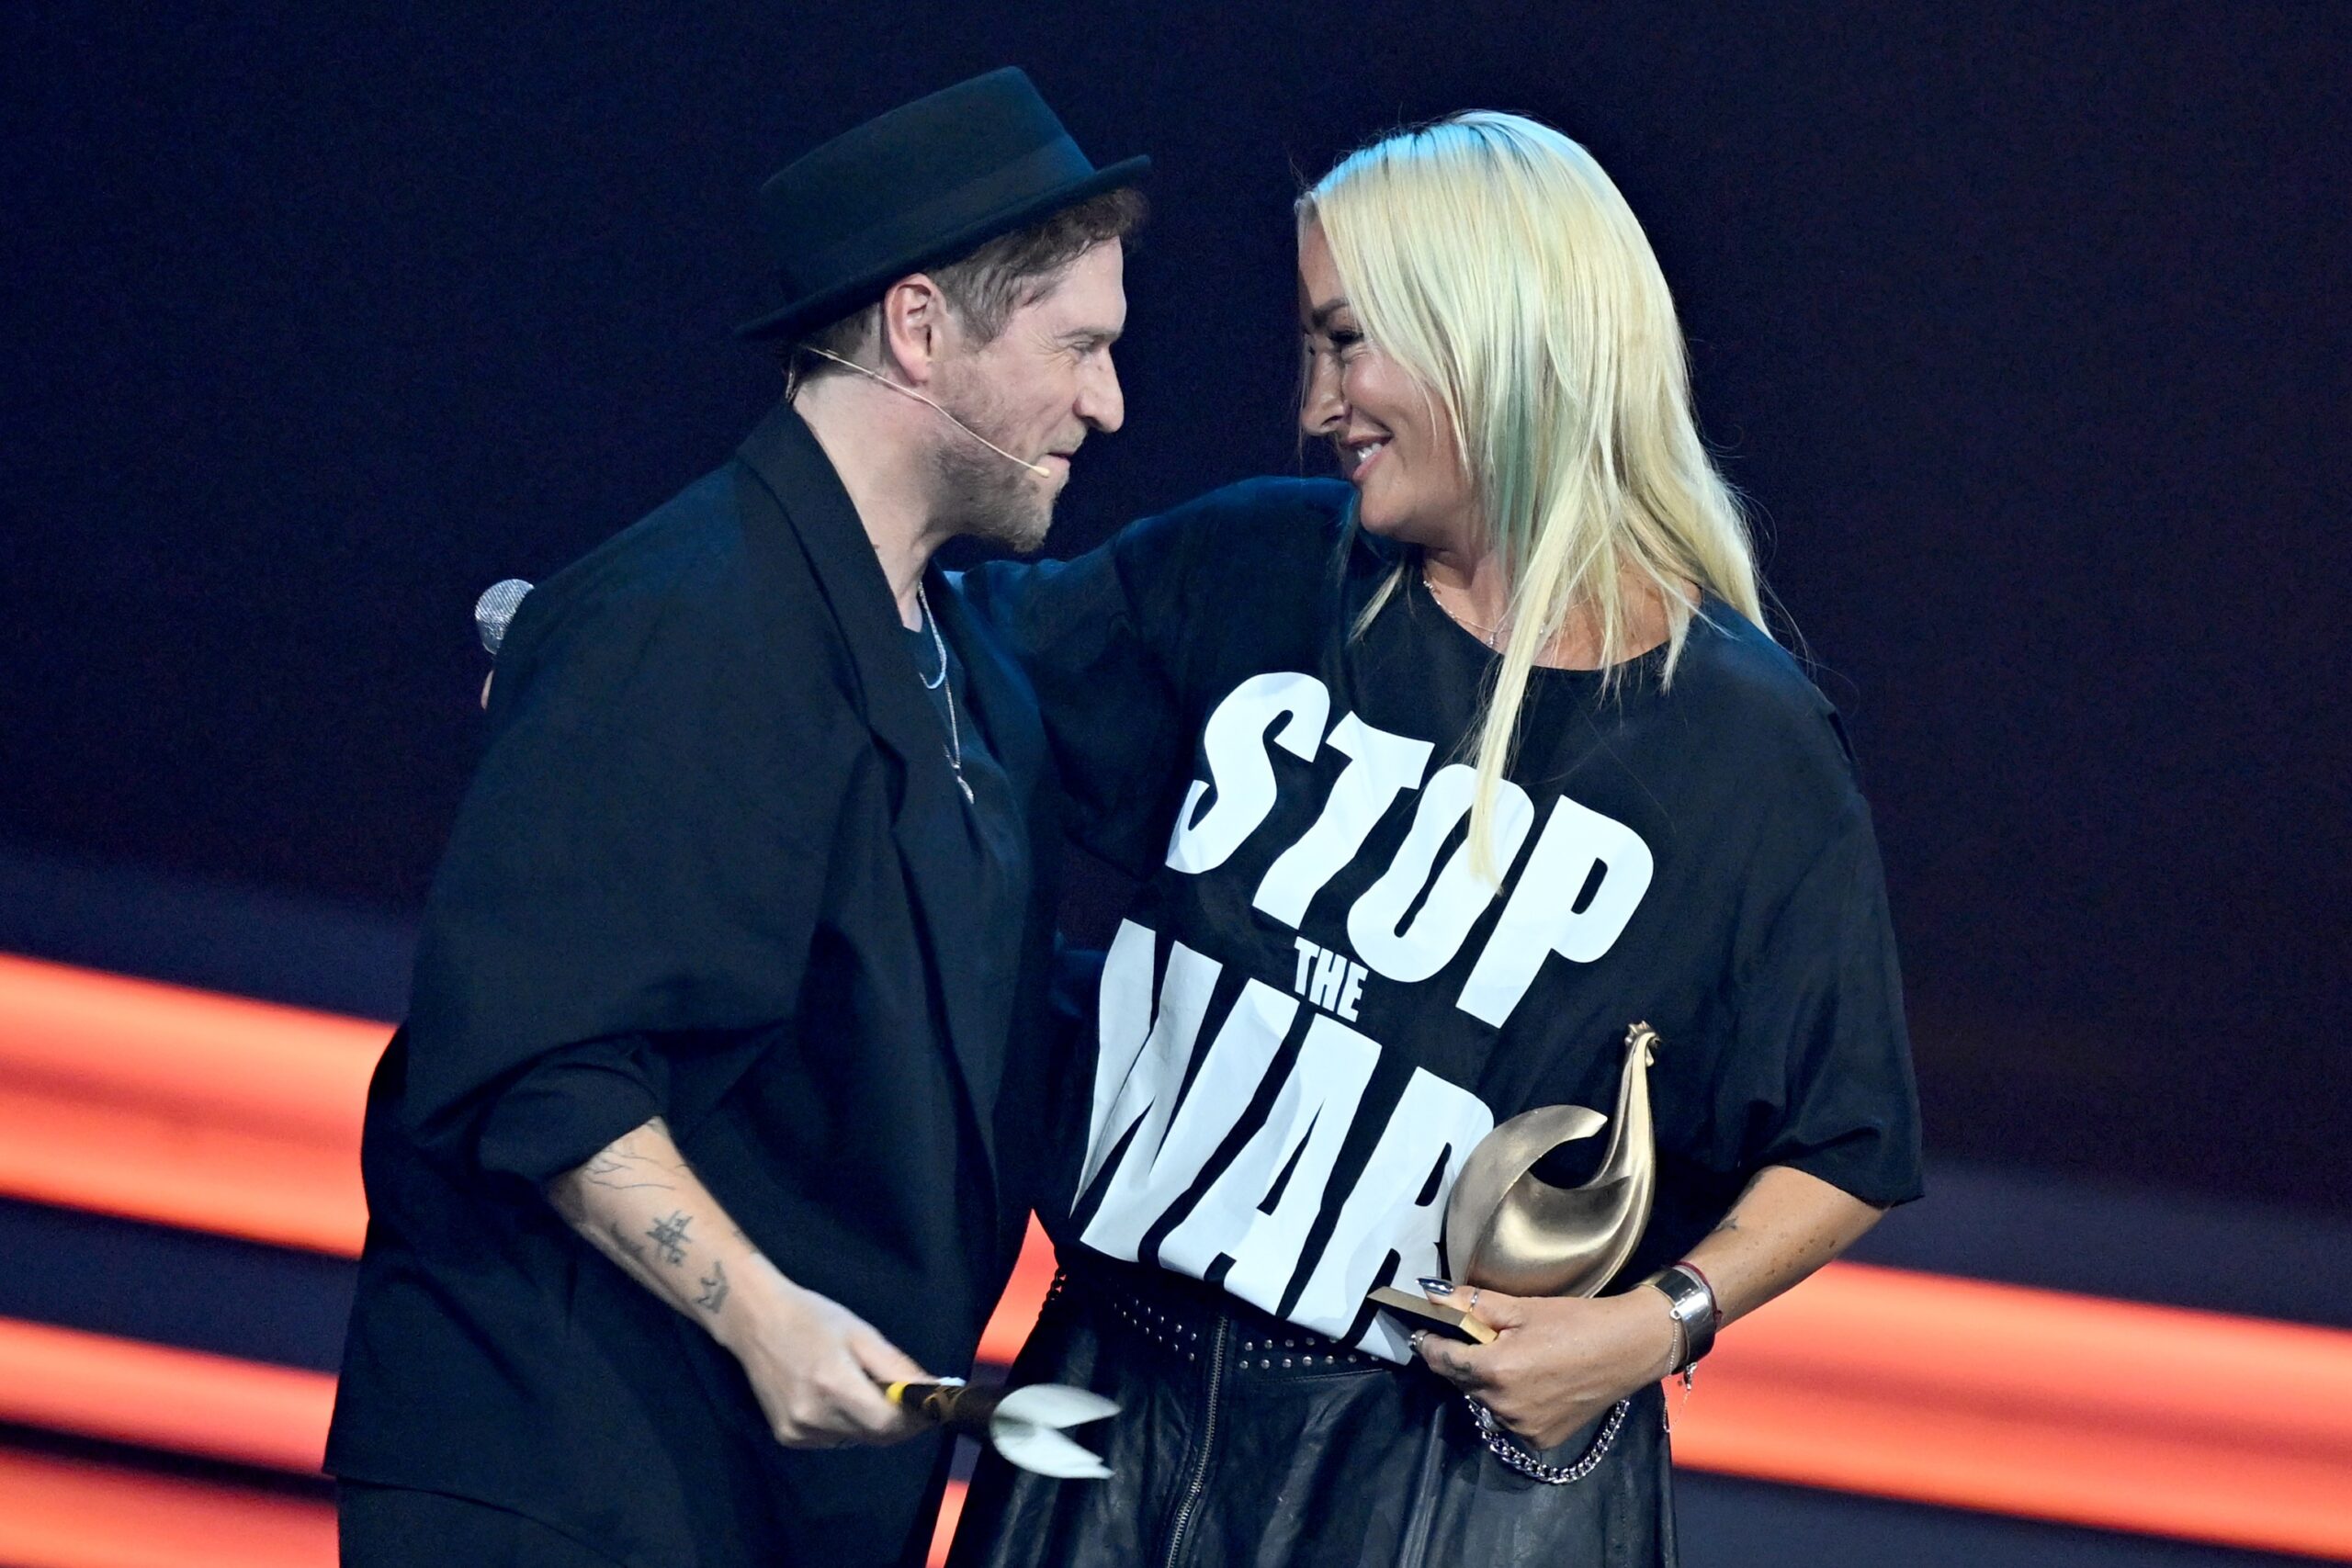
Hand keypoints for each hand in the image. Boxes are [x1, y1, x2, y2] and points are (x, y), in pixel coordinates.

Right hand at [717, 1256, 931, 1447]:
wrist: (754, 1321)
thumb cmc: (812, 1318)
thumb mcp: (860, 1333)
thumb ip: (897, 1367)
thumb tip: (934, 1390)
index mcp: (833, 1385)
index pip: (888, 1423)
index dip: (913, 1418)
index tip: (926, 1405)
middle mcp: (814, 1417)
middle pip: (875, 1436)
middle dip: (897, 1420)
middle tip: (903, 1396)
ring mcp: (797, 1431)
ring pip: (856, 1439)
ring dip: (870, 1423)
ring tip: (859, 1388)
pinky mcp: (787, 1437)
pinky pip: (833, 1439)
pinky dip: (845, 1424)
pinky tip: (832, 1397)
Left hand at [1414, 1285, 1675, 1450]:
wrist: (1628, 1349)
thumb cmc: (1575, 1321)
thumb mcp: (1521, 1307)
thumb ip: (1471, 1304)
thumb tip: (1430, 1295)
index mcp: (1495, 1370)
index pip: (1442, 1360)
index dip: (1430, 1344)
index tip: (1424, 1331)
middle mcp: (1503, 1406)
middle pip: (1462, 1382)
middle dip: (1464, 1360)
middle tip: (1482, 1339)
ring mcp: (1522, 1428)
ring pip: (1485, 1402)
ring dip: (1487, 1383)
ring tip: (1514, 1360)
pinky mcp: (1541, 1439)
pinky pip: (1510, 1419)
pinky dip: (1511, 1402)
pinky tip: (1533, 1383)